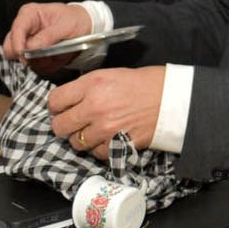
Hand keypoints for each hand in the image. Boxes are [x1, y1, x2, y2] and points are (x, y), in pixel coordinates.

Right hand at [1, 2, 91, 73]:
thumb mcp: (67, 25)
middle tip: (43, 58)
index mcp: (30, 14)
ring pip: (21, 59)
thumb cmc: (76, 19)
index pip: (16, 30)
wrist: (85, 25)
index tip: (24, 55)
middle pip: (10, 47)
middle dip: (26, 56)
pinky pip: (34, 65)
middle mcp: (25, 28)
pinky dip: (45, 65)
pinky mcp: (33, 53)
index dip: (17, 44)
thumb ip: (48, 36)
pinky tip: (56, 58)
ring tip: (55, 56)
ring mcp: (27, 42)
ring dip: (38, 62)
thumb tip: (31, 46)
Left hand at [47, 66, 165, 159]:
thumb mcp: (112, 74)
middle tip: (75, 122)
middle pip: (60, 126)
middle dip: (65, 125)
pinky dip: (99, 148)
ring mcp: (106, 128)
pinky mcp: (118, 143)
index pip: (54, 101)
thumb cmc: (146, 84)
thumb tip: (69, 100)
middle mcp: (95, 106)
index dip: (56, 106)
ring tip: (94, 131)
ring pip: (76, 143)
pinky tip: (108, 138)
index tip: (62, 108)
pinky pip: (96, 153)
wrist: (173, 98)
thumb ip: (87, 87)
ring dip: (82, 138)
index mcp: (92, 84)